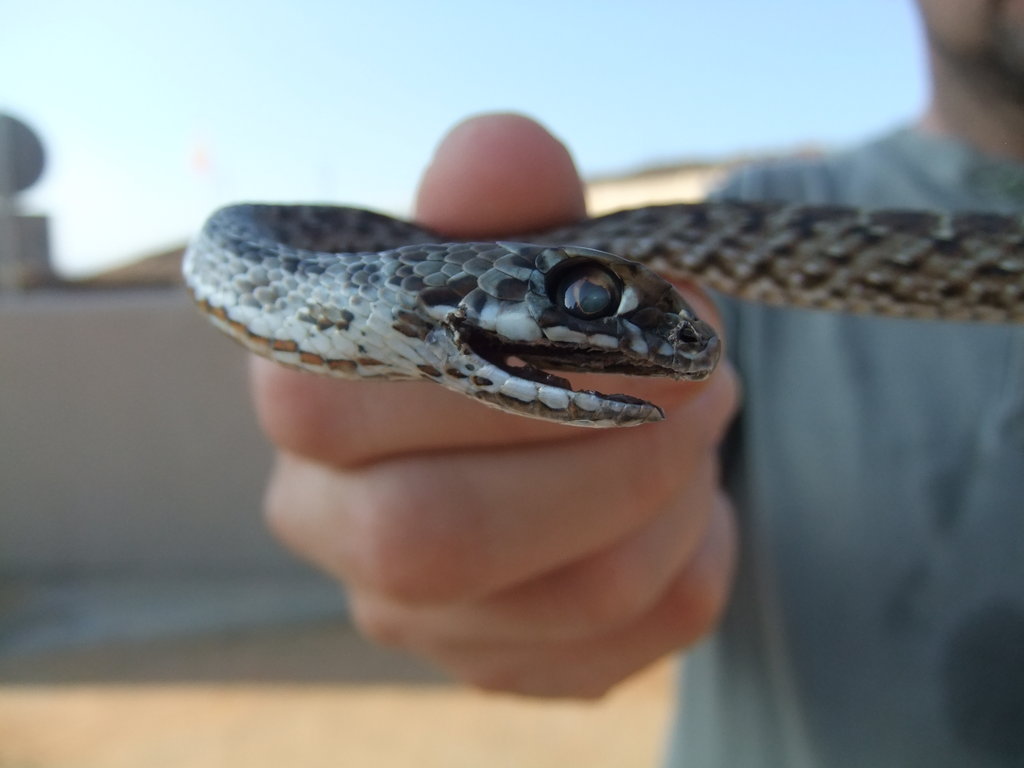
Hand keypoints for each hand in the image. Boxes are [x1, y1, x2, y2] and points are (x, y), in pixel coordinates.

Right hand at [250, 113, 739, 697]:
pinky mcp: (490, 666)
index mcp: (302, 396)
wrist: (531, 426)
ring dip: (677, 494)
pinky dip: (691, 556)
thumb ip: (501, 200)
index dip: (520, 359)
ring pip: (565, 595)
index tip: (637, 317)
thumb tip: (502, 150)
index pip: (362, 398)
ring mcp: (406, 613)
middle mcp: (326, 519)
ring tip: (702, 428)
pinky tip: (681, 505)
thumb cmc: (515, 325)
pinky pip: (622, 641)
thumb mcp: (509, 248)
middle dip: (619, 448)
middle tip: (704, 381)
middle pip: (441, 533)